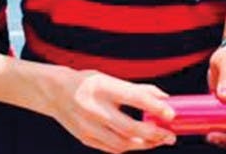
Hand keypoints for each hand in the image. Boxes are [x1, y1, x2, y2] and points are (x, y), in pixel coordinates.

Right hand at [48, 69, 176, 152]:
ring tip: (159, 140)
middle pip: (129, 128)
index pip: (134, 98)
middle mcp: (94, 109)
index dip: (155, 108)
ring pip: (122, 143)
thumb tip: (164, 98)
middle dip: (154, 134)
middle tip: (170, 135)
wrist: (55, 92)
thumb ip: (138, 89)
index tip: (171, 114)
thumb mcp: (111, 78)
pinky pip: (112, 148)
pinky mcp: (85, 139)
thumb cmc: (88, 83)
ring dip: (145, 144)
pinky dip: (129, 147)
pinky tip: (141, 143)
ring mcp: (88, 127)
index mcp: (103, 88)